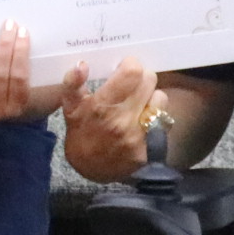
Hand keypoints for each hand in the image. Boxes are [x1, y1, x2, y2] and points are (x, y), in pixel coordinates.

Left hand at [0, 18, 65, 122]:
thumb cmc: (35, 104)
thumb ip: (71, 83)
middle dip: (4, 49)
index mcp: (20, 106)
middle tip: (6, 26)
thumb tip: (81, 64)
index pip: (20, 79)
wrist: (13, 132)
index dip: (20, 54)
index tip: (22, 31)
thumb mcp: (55, 95)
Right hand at [59, 57, 161, 181]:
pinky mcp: (151, 147)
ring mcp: (140, 135)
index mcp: (104, 106)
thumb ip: (72, 83)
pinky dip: (154, 117)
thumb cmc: (81, 134)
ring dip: (151, 97)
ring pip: (160, 98)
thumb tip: (81, 64)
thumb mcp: (70, 108)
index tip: (124, 68)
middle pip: (150, 80)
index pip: (133, 72)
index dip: (130, 64)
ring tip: (138, 103)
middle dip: (140, 78)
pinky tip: (142, 120)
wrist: (90, 170)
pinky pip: (163, 120)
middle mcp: (125, 119)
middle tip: (131, 84)